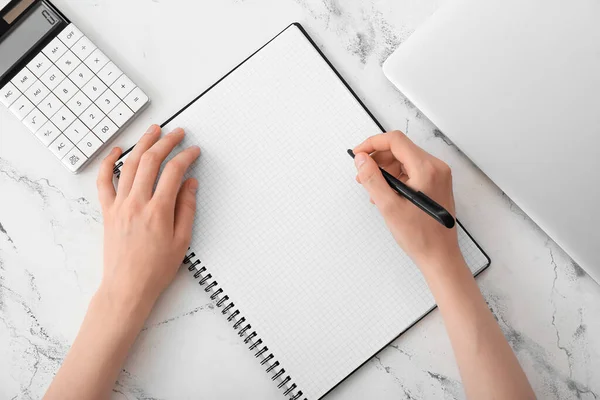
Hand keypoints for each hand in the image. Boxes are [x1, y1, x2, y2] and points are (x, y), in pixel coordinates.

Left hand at [96, 124, 200, 315]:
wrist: (127, 287)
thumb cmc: (155, 269)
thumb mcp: (181, 241)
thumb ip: (186, 209)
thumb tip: (190, 184)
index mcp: (158, 211)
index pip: (174, 172)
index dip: (186, 157)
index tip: (194, 151)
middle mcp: (137, 203)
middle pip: (151, 161)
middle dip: (166, 142)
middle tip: (177, 133)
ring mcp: (119, 205)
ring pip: (129, 165)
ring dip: (142, 144)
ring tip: (153, 131)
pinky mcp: (108, 211)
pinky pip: (104, 181)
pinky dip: (108, 163)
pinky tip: (116, 151)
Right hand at [353, 130, 459, 270]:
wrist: (440, 256)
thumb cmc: (420, 236)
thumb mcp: (389, 206)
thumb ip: (372, 179)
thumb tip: (361, 159)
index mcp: (427, 169)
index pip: (395, 141)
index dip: (373, 144)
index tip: (358, 154)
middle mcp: (436, 167)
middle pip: (400, 149)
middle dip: (377, 159)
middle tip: (361, 175)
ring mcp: (438, 175)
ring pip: (404, 160)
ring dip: (385, 169)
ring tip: (372, 189)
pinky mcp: (436, 183)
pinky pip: (411, 171)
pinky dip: (395, 178)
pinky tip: (385, 194)